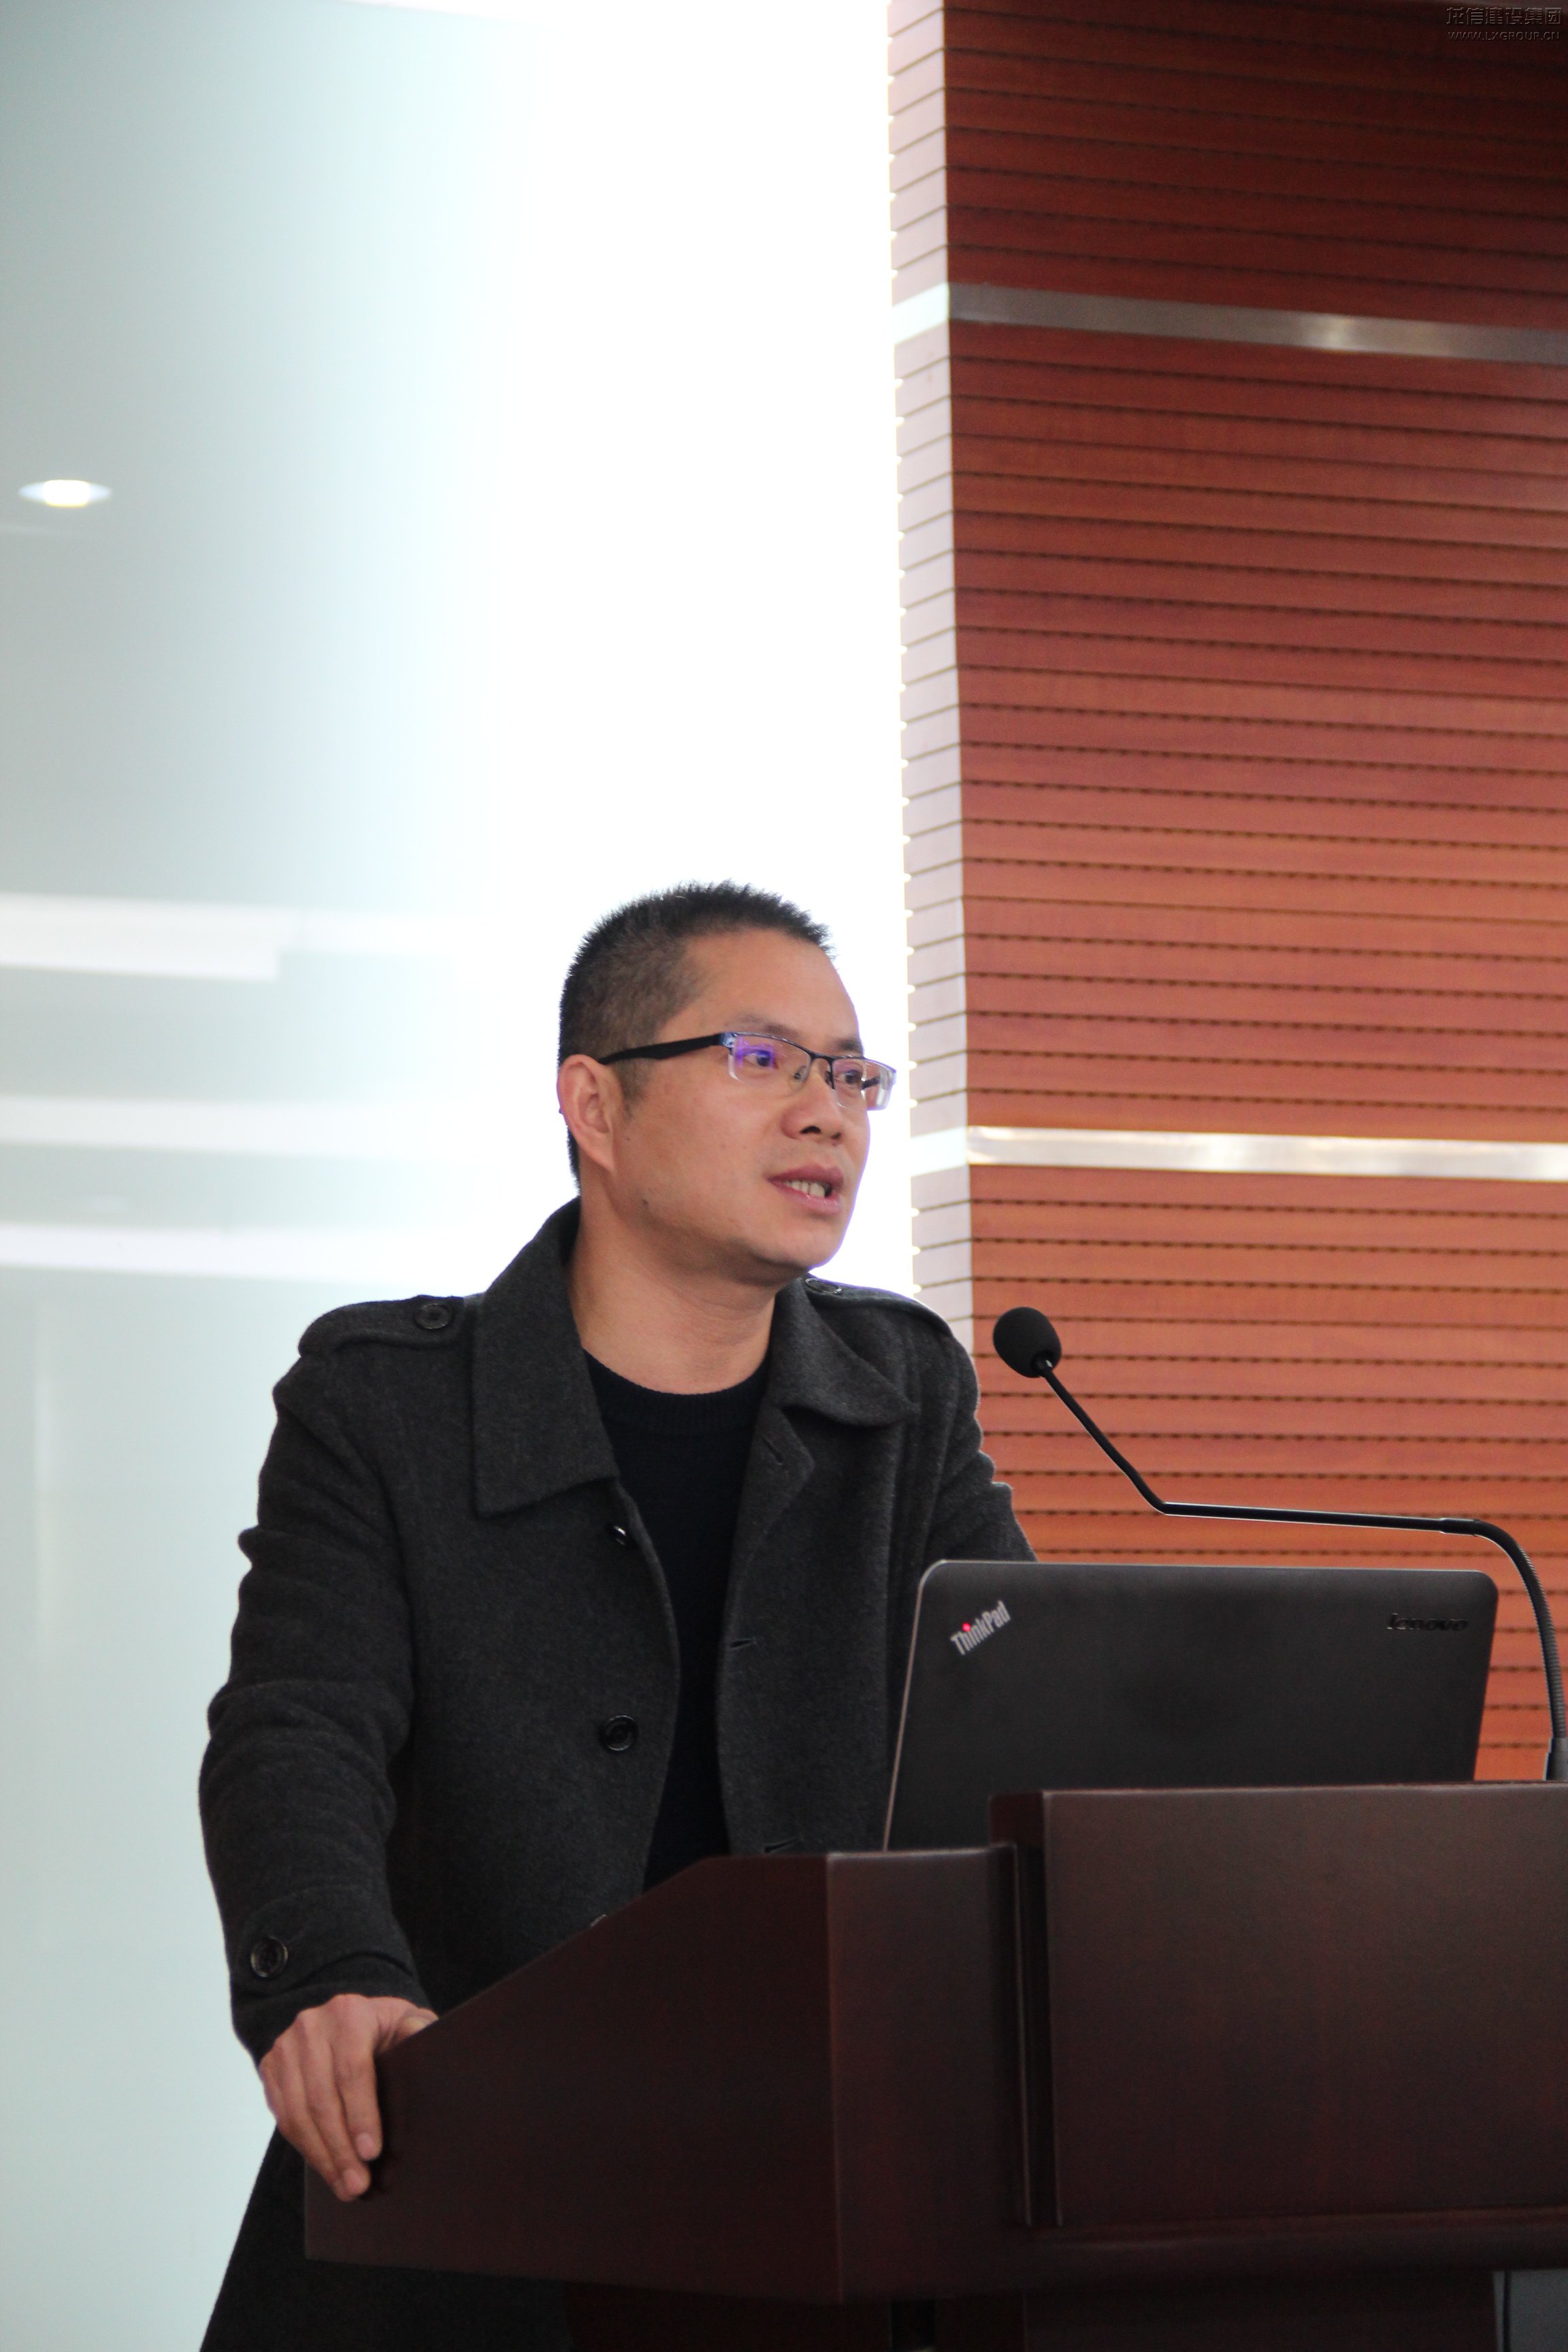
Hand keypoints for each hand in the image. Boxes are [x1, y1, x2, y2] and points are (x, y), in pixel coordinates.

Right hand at [259, 1992, 435, 2198]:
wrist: (345, 2020)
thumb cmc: (383, 2028)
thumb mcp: (406, 2020)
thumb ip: (418, 2028)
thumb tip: (420, 2035)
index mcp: (348, 2012)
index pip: (352, 2070)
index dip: (361, 2114)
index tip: (371, 2152)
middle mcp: (311, 2026)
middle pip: (322, 2098)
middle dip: (340, 2148)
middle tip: (358, 2184)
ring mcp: (286, 2046)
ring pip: (298, 2113)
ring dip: (321, 2156)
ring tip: (344, 2186)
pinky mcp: (271, 2067)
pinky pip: (283, 2117)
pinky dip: (304, 2148)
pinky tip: (325, 2167)